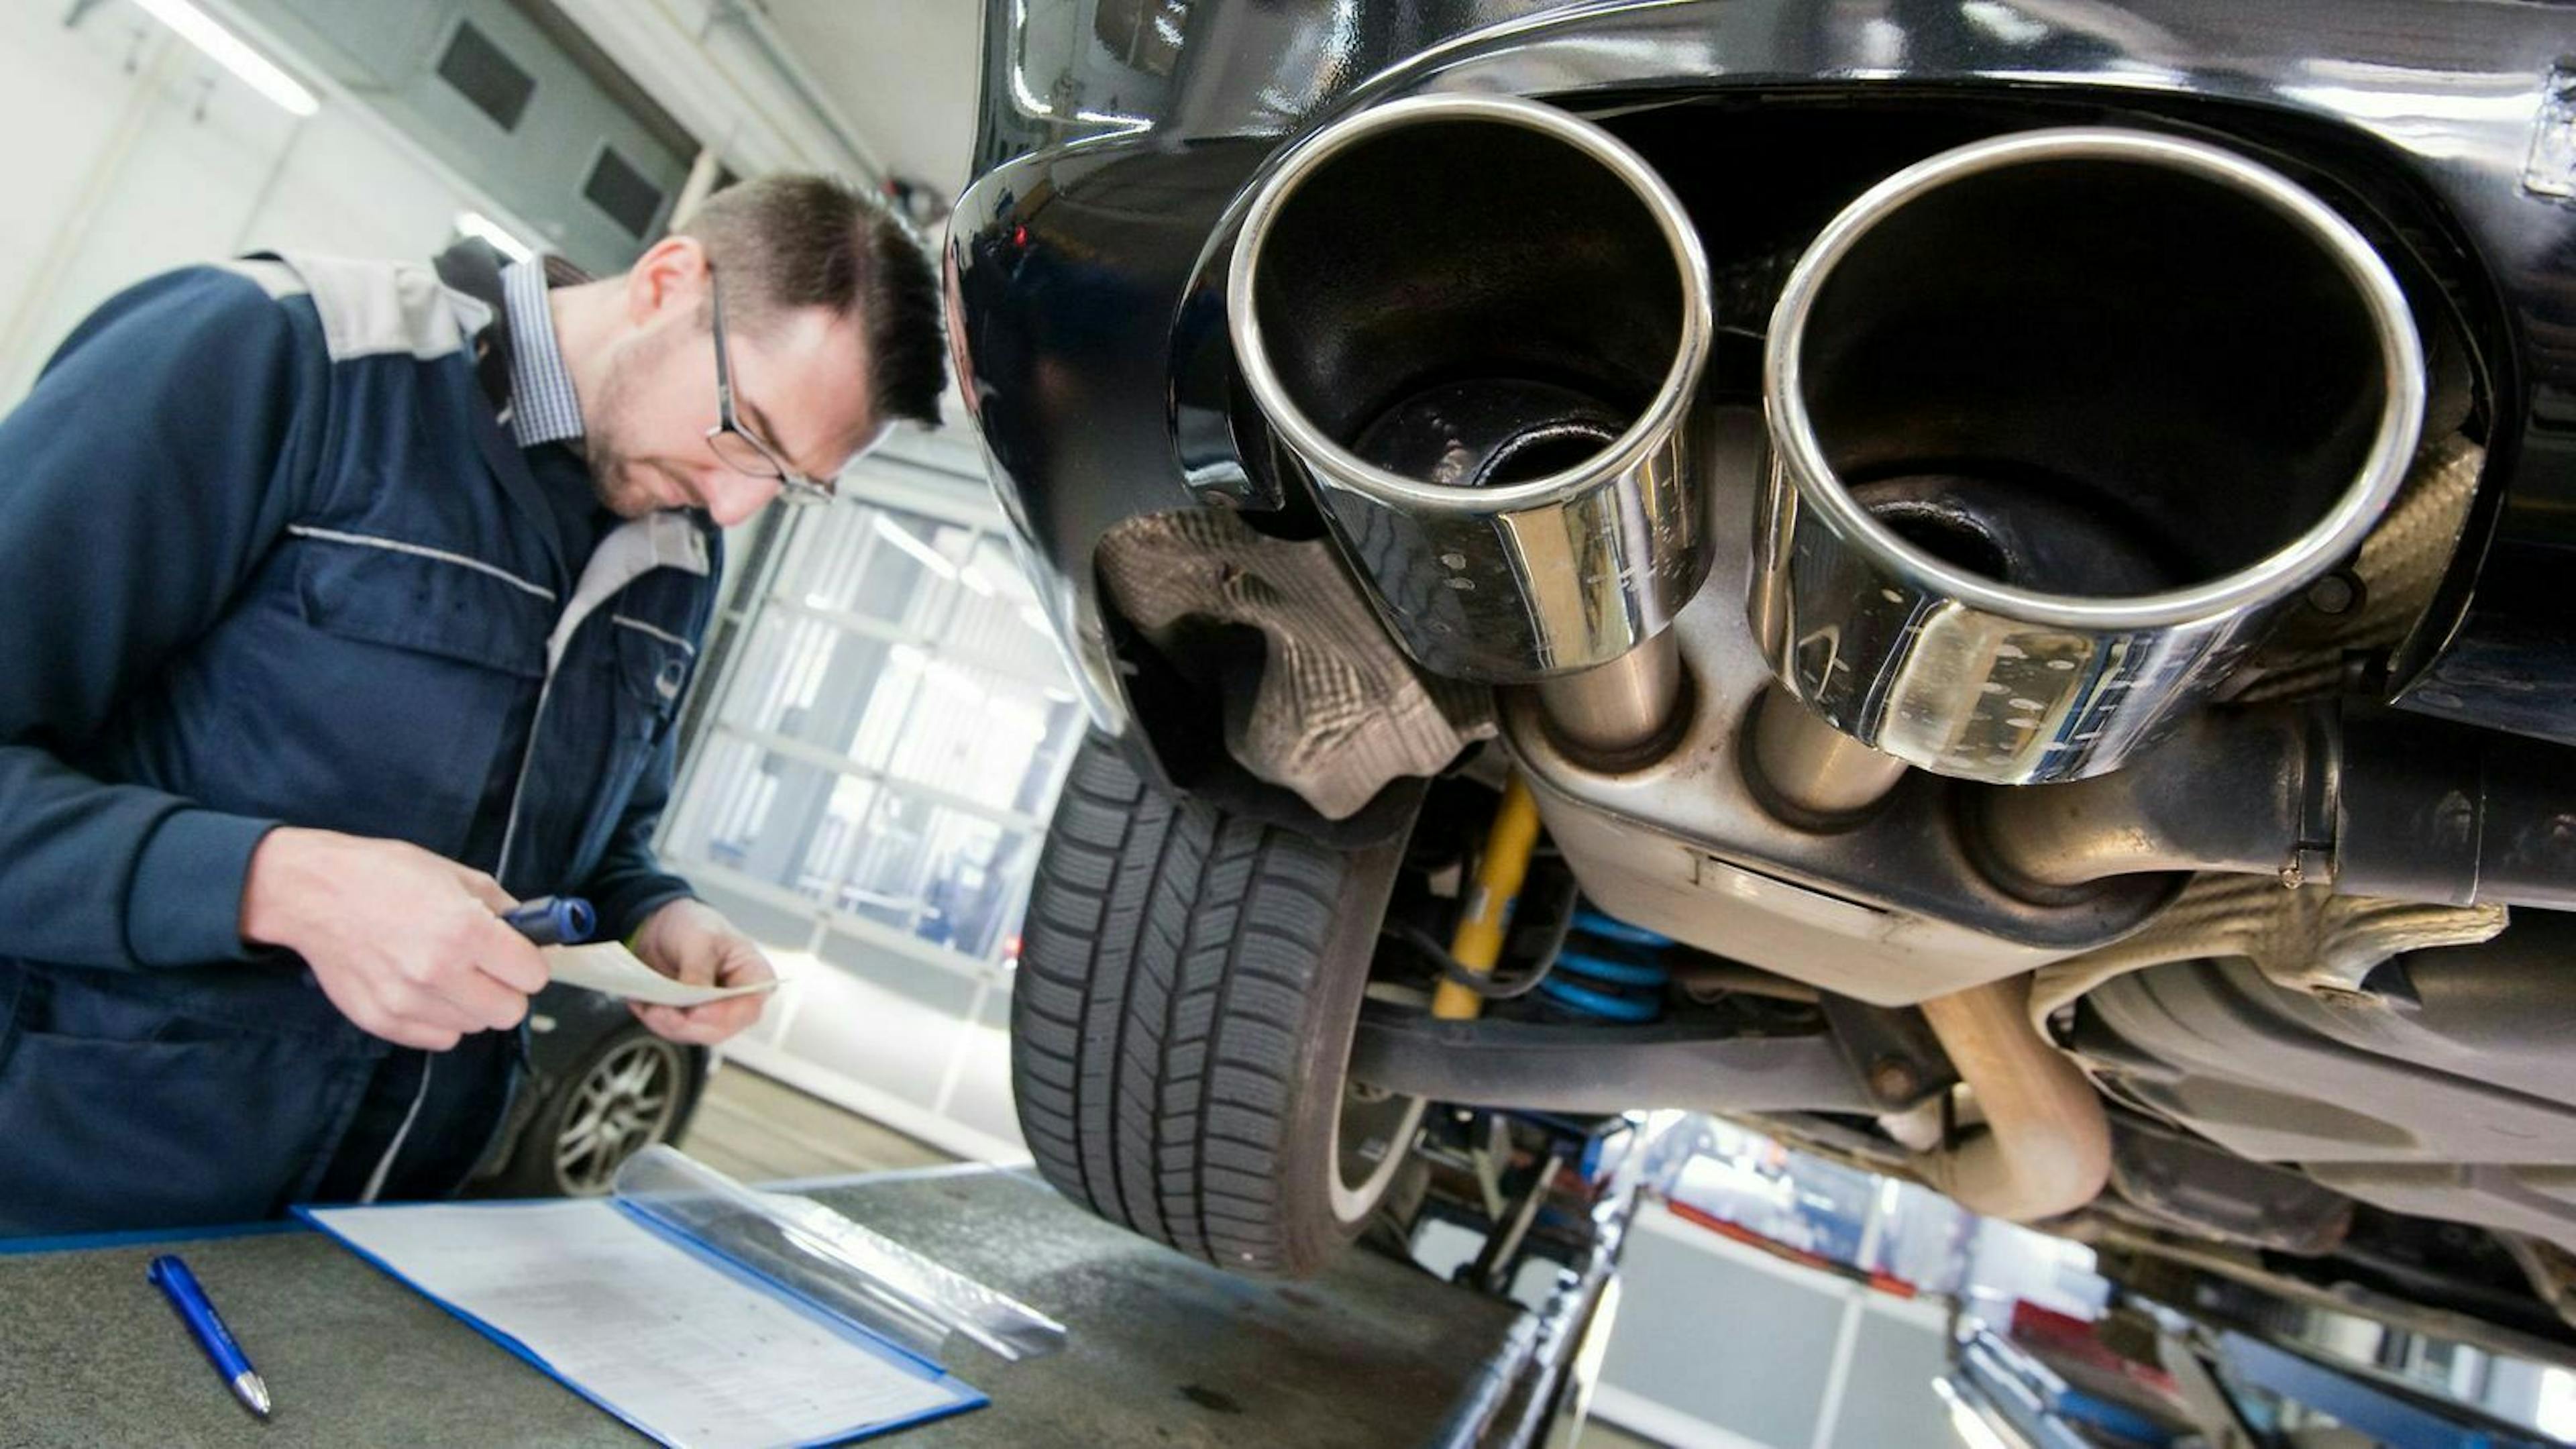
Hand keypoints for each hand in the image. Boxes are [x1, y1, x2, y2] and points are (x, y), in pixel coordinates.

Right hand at [240, 828, 545, 1050]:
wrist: (313, 892)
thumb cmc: (383, 875)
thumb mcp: (456, 875)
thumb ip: (504, 909)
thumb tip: (534, 934)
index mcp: (465, 931)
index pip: (533, 976)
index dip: (528, 962)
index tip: (518, 953)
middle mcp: (438, 972)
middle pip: (510, 1012)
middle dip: (507, 989)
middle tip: (488, 967)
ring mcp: (407, 1002)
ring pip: (475, 1027)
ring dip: (471, 1004)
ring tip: (448, 972)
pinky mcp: (382, 1021)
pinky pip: (439, 1038)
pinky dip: (440, 1019)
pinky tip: (424, 988)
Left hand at [628, 898, 773, 1045]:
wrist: (666, 927)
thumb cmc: (695, 925)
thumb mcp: (701, 938)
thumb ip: (699, 970)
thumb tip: (694, 1001)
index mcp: (753, 977)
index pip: (748, 1007)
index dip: (723, 1015)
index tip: (694, 1012)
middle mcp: (737, 1001)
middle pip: (720, 1029)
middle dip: (687, 1024)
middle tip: (659, 1012)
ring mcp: (713, 1013)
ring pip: (694, 1034)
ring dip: (667, 1025)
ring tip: (647, 1008)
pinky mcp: (689, 1019)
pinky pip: (674, 1030)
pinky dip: (656, 1020)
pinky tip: (642, 1005)